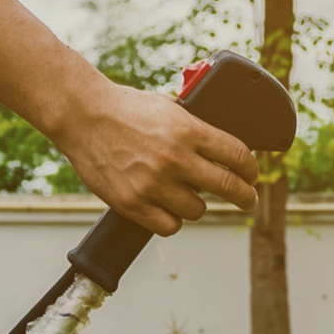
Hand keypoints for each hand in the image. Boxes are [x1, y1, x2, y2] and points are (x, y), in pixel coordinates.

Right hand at [54, 81, 258, 234]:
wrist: (82, 115)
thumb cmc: (124, 108)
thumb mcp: (168, 107)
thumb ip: (194, 127)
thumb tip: (221, 146)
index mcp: (188, 130)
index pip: (238, 156)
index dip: (251, 170)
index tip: (251, 175)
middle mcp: (175, 159)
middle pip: (229, 187)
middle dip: (245, 196)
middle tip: (247, 200)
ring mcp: (154, 184)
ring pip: (198, 210)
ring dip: (196, 205)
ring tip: (186, 195)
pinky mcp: (133, 203)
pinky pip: (168, 226)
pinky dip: (171, 220)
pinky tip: (166, 209)